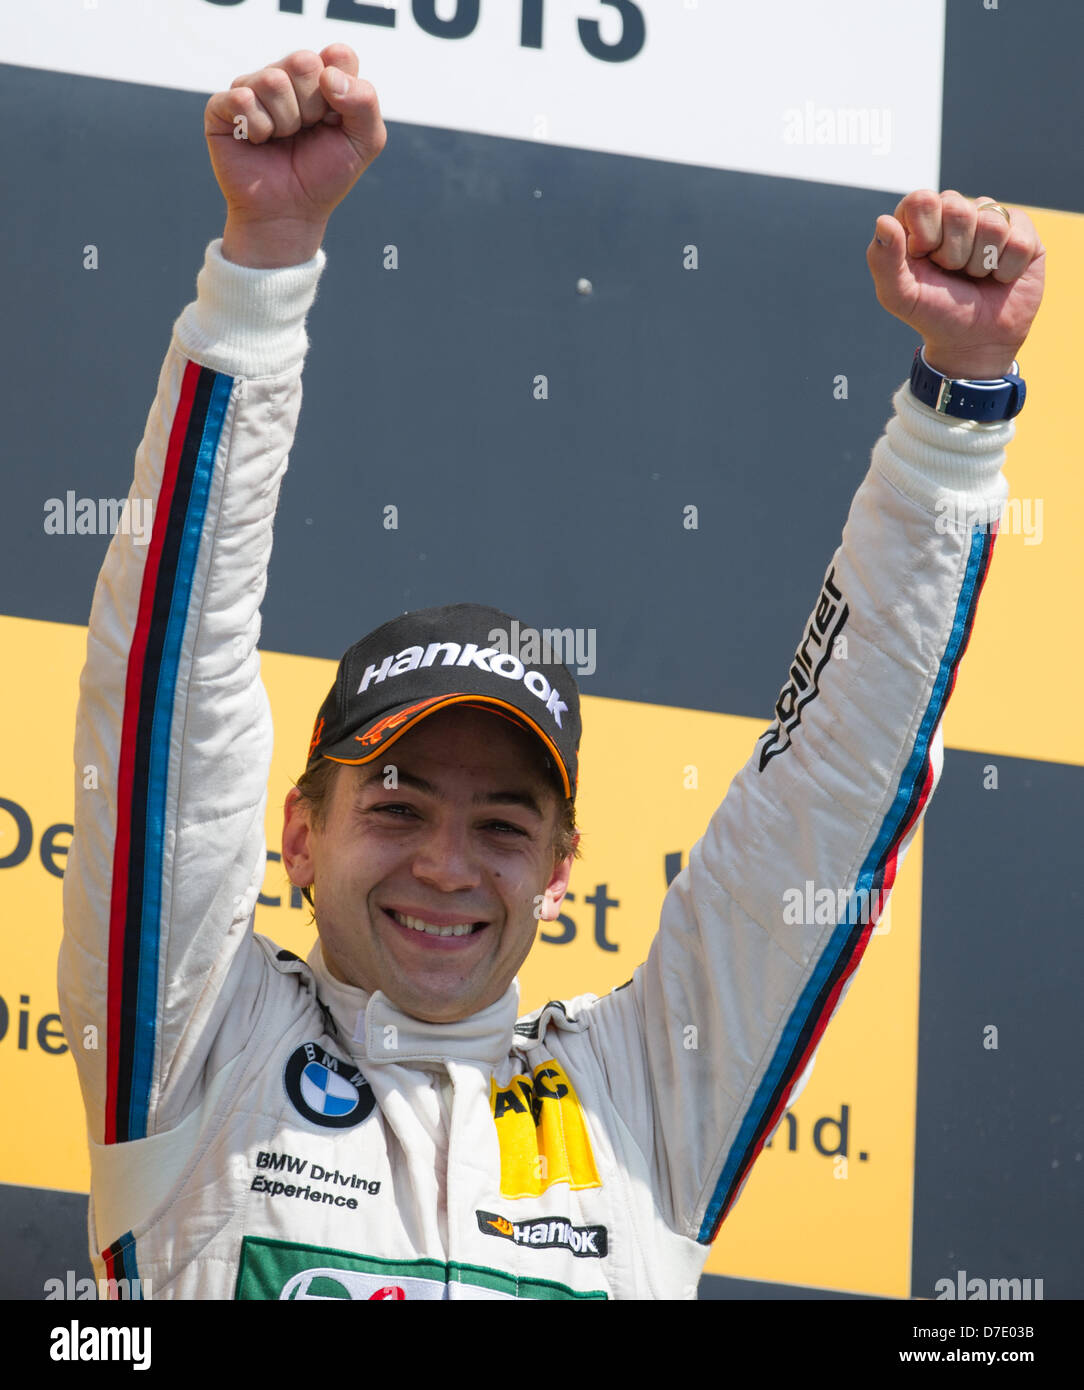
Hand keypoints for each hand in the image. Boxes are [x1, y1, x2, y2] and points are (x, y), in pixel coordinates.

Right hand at [204, 45, 385, 266]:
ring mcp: (253, 87)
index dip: (342, 93)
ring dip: (285, 122)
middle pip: (304, 61)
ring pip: (274, 80)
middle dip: (313, 108)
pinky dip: (258, 129)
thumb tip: (328, 75)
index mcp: (321, 77)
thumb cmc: (324, 176)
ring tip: (281, 139)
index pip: (339, 55)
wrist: (290, 213)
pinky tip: (258, 142)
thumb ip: (365, 101)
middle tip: (306, 132)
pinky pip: (243, 98)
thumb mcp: (364, 143)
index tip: (335, 121)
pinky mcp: (223, 106)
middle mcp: (286, 75)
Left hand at [867, 190, 1045, 379]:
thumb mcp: (900, 296)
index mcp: (921, 220)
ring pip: (991, 224)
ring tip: (975, 276)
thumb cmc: (934, 314)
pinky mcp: (1022, 230)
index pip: (921, 200)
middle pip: (957, 208)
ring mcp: (990, 218)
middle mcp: (955, 212)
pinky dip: (1006, 269)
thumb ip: (883, 261)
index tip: (925, 258)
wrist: (975, 341)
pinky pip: (1019, 240)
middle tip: (952, 273)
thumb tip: (884, 221)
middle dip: (953, 254)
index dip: (925, 234)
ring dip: (980, 263)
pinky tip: (999, 276)